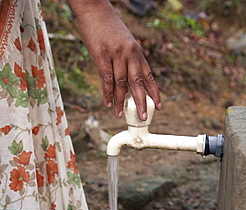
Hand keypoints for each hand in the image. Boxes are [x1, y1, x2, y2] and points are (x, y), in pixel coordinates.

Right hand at [66, 0, 160, 119]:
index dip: (154, 92)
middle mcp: (130, 54)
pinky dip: (107, 93)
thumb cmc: (108, 27)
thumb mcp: (124, 42)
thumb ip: (127, 61)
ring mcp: (116, 54)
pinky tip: (108, 103)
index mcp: (137, 52)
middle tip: (142, 117)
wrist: (94, 9)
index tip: (159, 106)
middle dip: (141, 102)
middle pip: (138, 83)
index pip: (149, 76)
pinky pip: (106, 79)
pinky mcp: (102, 55)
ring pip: (121, 84)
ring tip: (119, 115)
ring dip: (120, 102)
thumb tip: (126, 82)